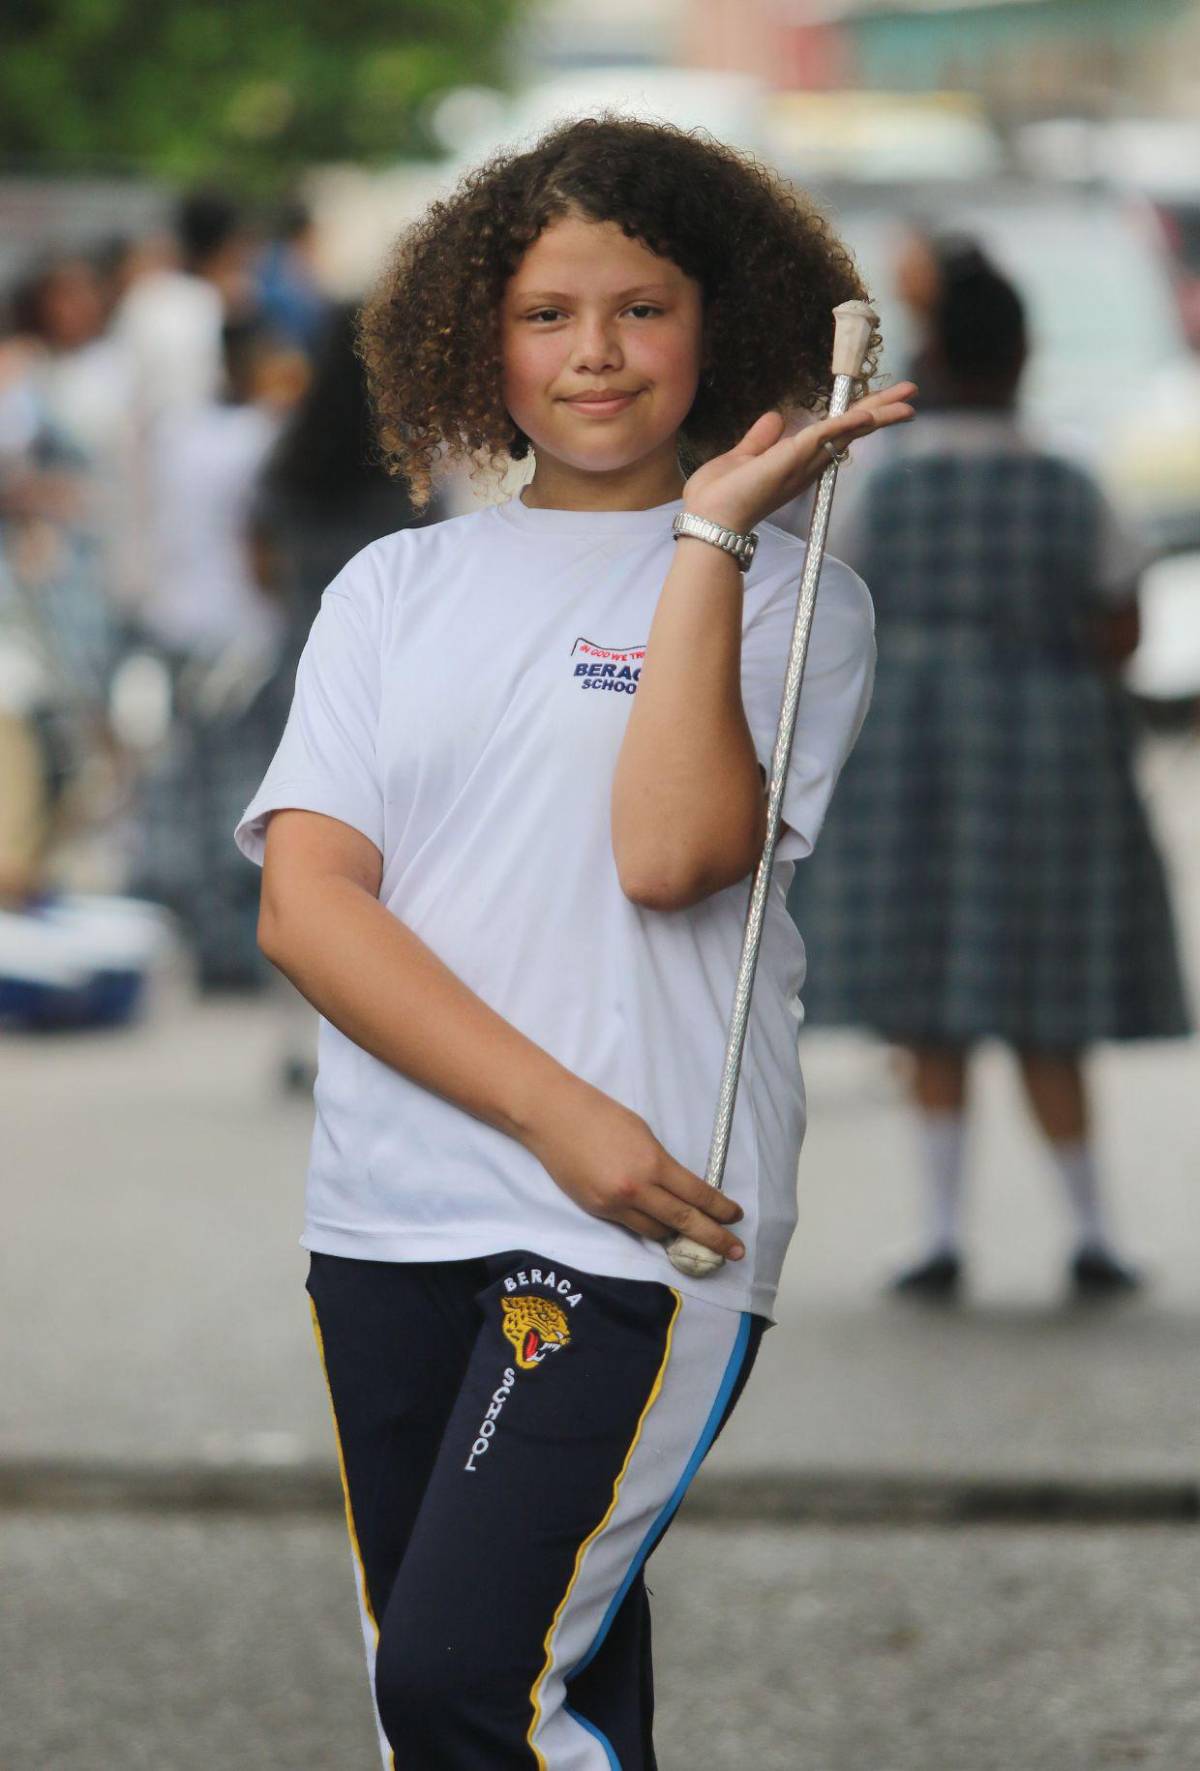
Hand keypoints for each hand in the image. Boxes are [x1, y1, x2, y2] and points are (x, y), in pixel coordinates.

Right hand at [523, 1075, 745, 1261]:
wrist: (554, 1118)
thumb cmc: (601, 1116)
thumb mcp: (643, 1134)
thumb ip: (661, 1165)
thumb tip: (680, 1189)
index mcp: (653, 1163)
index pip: (696, 1194)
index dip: (720, 1209)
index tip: (736, 1217)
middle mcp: (636, 1189)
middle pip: (684, 1220)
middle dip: (713, 1238)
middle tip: (736, 1251)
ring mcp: (615, 1204)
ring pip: (657, 1231)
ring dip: (677, 1235)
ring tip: (694, 1239)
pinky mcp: (598, 1210)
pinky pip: (631, 1227)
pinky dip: (649, 1228)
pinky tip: (661, 1229)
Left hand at [683, 381, 916, 533]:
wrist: (707, 520)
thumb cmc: (718, 497)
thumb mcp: (741, 458)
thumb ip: (760, 439)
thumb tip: (775, 417)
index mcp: (797, 462)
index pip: (835, 433)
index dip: (858, 416)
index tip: (878, 404)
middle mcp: (807, 464)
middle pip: (853, 432)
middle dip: (882, 412)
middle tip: (911, 397)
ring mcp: (802, 463)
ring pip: (849, 432)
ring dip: (879, 413)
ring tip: (908, 401)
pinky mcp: (792, 459)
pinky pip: (825, 435)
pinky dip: (847, 423)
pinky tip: (869, 413)